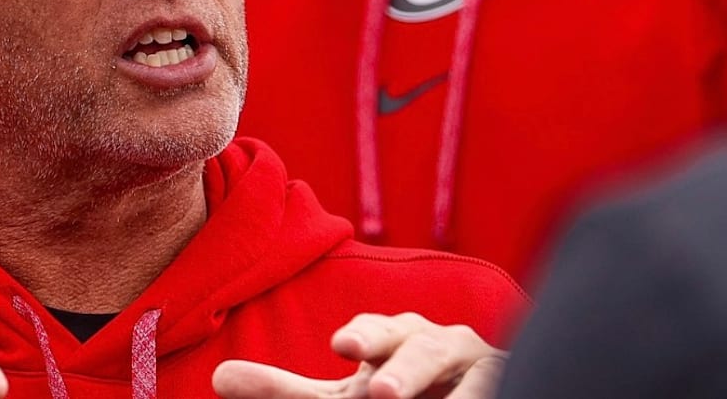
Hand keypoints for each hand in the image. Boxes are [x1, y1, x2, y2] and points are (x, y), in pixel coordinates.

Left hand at [212, 312, 506, 398]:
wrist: (481, 391)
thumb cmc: (403, 392)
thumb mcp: (344, 398)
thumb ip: (285, 391)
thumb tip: (217, 378)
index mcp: (396, 336)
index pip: (375, 333)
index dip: (363, 336)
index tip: (341, 346)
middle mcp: (439, 342)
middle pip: (420, 346)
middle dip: (400, 364)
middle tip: (378, 392)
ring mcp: (480, 366)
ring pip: (464, 371)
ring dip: (444, 388)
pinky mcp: (508, 382)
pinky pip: (498, 387)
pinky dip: (482, 397)